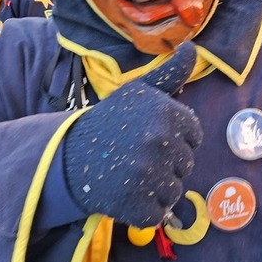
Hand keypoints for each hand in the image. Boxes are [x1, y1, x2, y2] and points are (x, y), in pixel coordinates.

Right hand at [63, 42, 202, 227]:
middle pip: (187, 164)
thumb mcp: (139, 92)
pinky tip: (124, 193)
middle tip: (136, 156)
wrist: (66, 155)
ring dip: (156, 188)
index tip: (151, 137)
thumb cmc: (110, 121)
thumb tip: (192, 47)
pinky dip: (144, 210)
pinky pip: (158, 214)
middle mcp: (159, 140)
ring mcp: (147, 173)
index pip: (195, 136)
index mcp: (165, 112)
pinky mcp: (134, 204)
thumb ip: (171, 72)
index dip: (176, 139)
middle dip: (167, 164)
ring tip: (130, 174)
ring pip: (175, 191)